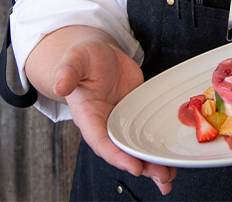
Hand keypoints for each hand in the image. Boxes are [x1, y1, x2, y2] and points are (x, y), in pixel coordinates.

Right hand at [28, 27, 177, 193]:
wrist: (99, 54)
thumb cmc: (83, 59)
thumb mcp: (74, 60)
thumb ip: (67, 72)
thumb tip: (59, 85)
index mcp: (88, 116)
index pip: (101, 141)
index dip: (117, 156)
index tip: (134, 166)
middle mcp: (105, 124)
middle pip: (123, 151)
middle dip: (142, 166)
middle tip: (162, 176)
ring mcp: (123, 122)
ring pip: (136, 149)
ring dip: (152, 165)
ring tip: (169, 177)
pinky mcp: (137, 115)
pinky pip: (147, 136)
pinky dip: (158, 150)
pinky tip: (171, 162)